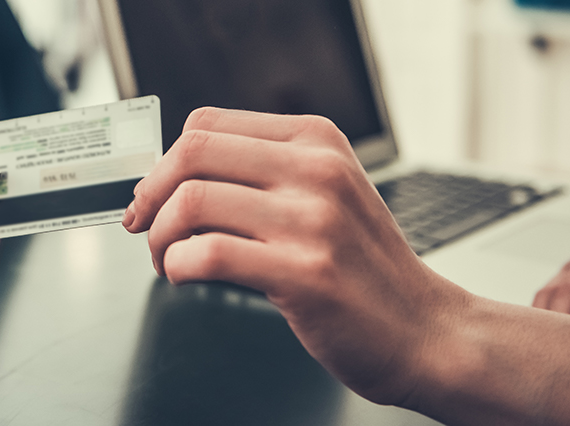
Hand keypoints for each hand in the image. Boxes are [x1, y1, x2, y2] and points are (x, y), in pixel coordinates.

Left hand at [123, 108, 470, 405]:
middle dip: (150, 193)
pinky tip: (185, 276)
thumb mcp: (326, 193)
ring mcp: (313, 221)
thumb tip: (173, 175)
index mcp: (317, 141)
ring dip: (159, 237)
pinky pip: (208, 254)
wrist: (424, 330)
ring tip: (167, 259)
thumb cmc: (365, 268)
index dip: (164, 161)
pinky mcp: (304, 274)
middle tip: (145, 224)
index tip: (152, 193)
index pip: (208, 124)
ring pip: (191, 202)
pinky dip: (178, 267)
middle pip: (192, 153)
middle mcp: (316, 171)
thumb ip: (264, 173)